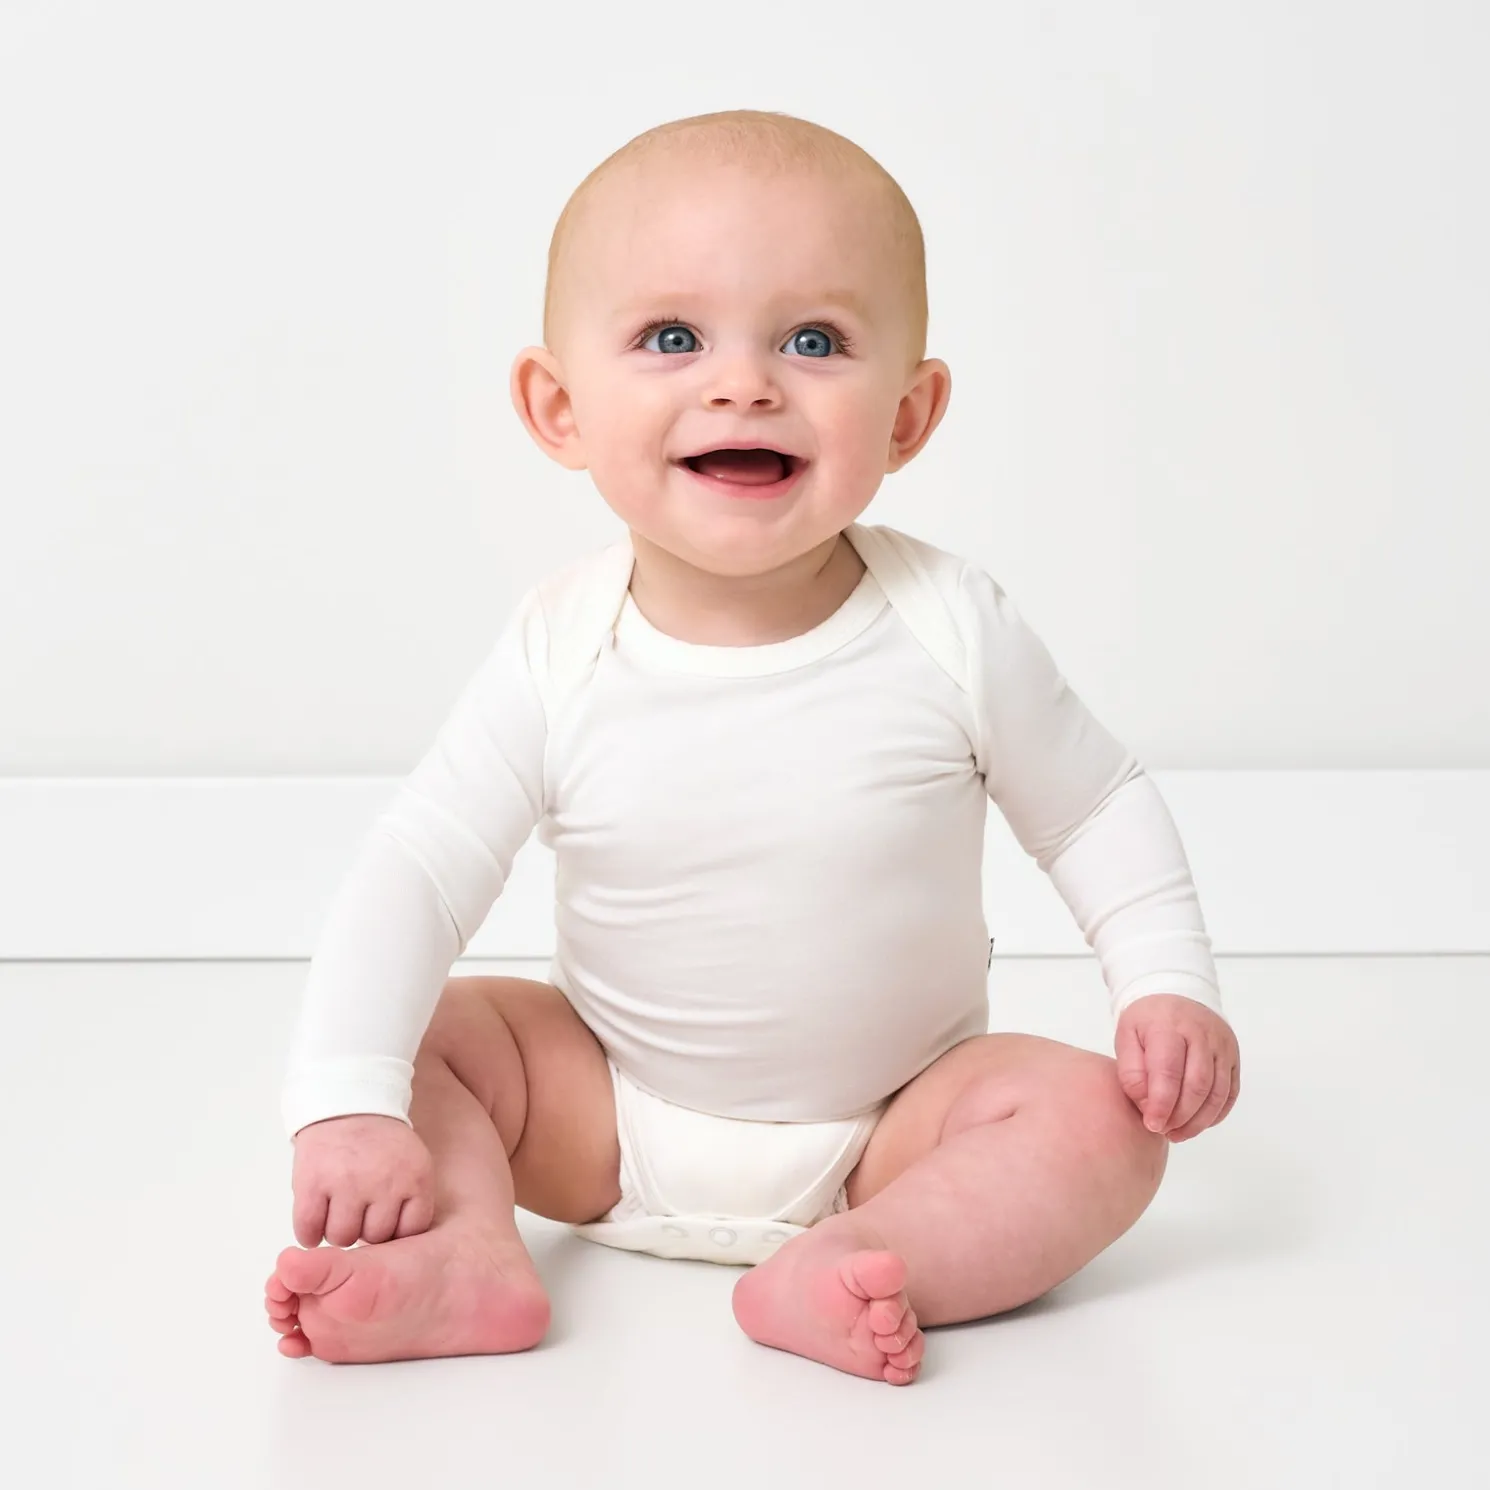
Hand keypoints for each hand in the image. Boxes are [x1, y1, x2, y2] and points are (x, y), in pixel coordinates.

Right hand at [290, 1113, 434, 1246]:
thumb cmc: (380, 1141)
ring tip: (336, 1208)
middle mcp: (385, 1183)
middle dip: (365, 1228)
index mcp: (416, 1178)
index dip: (395, 1230)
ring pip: (341, 1237)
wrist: (347, 1101)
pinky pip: (308, 1230)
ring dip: (336, 1229)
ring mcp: (348, 1184)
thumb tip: (393, 1248)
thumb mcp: (412, 1163)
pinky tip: (316, 1215)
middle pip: (375, 1237)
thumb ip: (411, 1201)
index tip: (385, 1220)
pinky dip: (309, 1231)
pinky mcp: (313, 1184)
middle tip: (357, 1210)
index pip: (411, 1230)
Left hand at [1114, 994, 1239, 1141]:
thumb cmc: (1148, 1020)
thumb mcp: (1126, 1036)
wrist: (1176, 993)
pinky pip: (1230, 1092)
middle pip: (1197, 1086)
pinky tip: (1197, 1123)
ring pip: (1218, 1093)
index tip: (1152, 1125)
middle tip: (1163, 1130)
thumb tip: (1147, 1107)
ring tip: (1177, 1133)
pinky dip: (1215, 1114)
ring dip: (1198, 1121)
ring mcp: (1222, 1046)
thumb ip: (1131, 1072)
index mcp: (1169, 1026)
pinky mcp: (1233, 1056)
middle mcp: (1201, 1034)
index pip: (1169, 1071)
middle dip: (1181, 1116)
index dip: (1162, 1104)